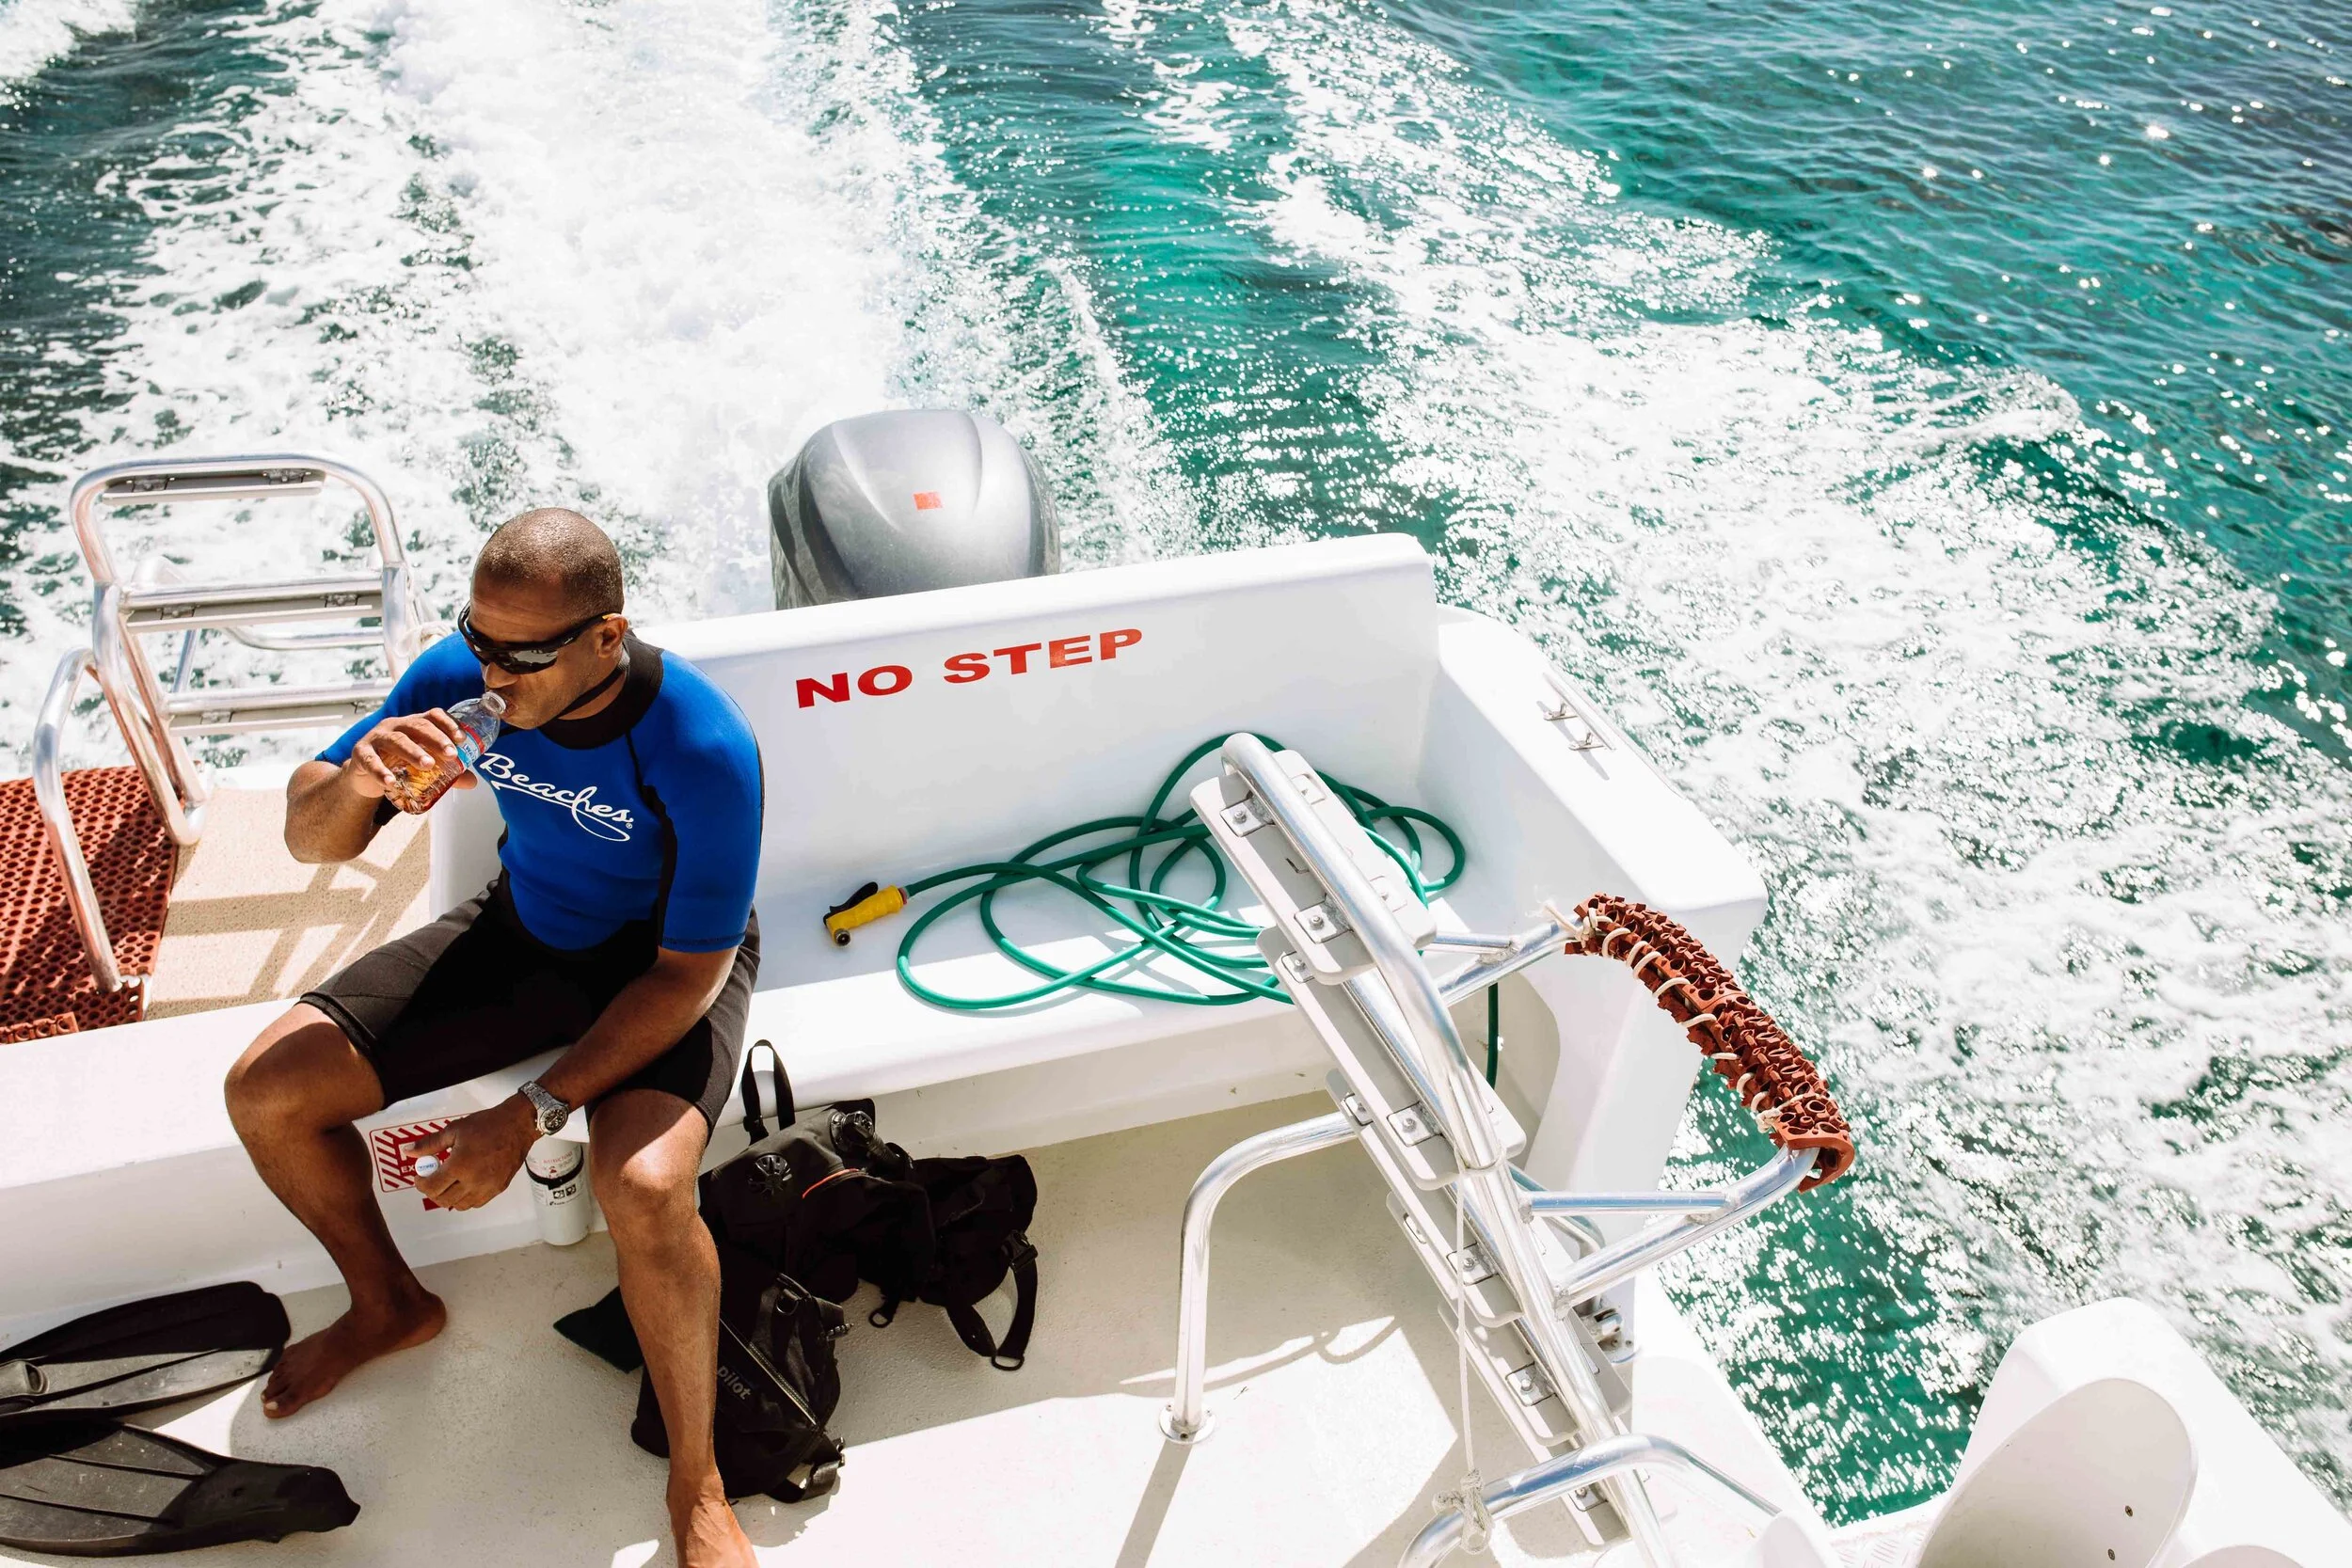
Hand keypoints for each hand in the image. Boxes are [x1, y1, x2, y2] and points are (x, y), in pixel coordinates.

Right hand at [342, 710, 479, 799]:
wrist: (364, 775)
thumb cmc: (397, 764)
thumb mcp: (421, 766)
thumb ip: (447, 773)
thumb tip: (472, 782)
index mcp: (412, 724)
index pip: (432, 716)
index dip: (448, 724)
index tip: (462, 738)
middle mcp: (395, 726)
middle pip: (416, 726)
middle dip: (435, 739)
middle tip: (451, 754)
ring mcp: (376, 738)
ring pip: (396, 740)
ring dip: (413, 752)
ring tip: (428, 765)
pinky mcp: (361, 753)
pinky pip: (371, 761)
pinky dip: (381, 771)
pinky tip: (391, 782)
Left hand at [402, 1099, 535, 1210]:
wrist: (518, 1125)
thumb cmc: (486, 1125)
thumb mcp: (454, 1130)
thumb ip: (429, 1143)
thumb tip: (408, 1151)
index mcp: (460, 1165)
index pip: (432, 1187)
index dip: (421, 1183)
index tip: (421, 1176)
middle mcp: (473, 1181)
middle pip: (443, 1200)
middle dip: (432, 1192)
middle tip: (433, 1180)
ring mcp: (487, 1187)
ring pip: (459, 1205)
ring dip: (449, 1197)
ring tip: (449, 1182)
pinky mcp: (498, 1189)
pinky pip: (476, 1203)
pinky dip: (466, 1199)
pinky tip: (465, 1184)